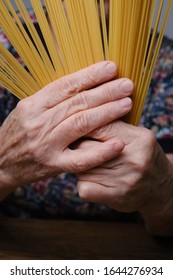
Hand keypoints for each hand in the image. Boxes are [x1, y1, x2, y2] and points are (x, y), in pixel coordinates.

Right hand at [0, 61, 132, 198]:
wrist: (0, 163)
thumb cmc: (19, 134)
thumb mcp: (29, 110)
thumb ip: (52, 99)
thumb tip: (83, 83)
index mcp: (33, 105)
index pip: (65, 85)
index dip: (90, 75)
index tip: (111, 68)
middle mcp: (38, 122)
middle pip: (77, 103)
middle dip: (105, 92)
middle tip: (127, 85)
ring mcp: (46, 144)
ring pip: (80, 124)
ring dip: (106, 113)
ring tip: (127, 104)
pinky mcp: (52, 165)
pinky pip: (80, 159)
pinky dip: (100, 152)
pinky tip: (117, 144)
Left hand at [77, 121, 172, 234]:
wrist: (161, 189)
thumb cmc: (143, 157)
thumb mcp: (137, 136)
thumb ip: (113, 126)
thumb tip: (82, 118)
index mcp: (139, 138)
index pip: (99, 127)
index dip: (83, 127)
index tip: (76, 129)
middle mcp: (134, 159)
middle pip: (86, 147)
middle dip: (77, 146)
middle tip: (78, 147)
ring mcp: (126, 179)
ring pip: (82, 168)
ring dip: (79, 165)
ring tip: (86, 163)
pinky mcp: (116, 197)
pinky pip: (84, 188)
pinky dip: (82, 183)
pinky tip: (90, 179)